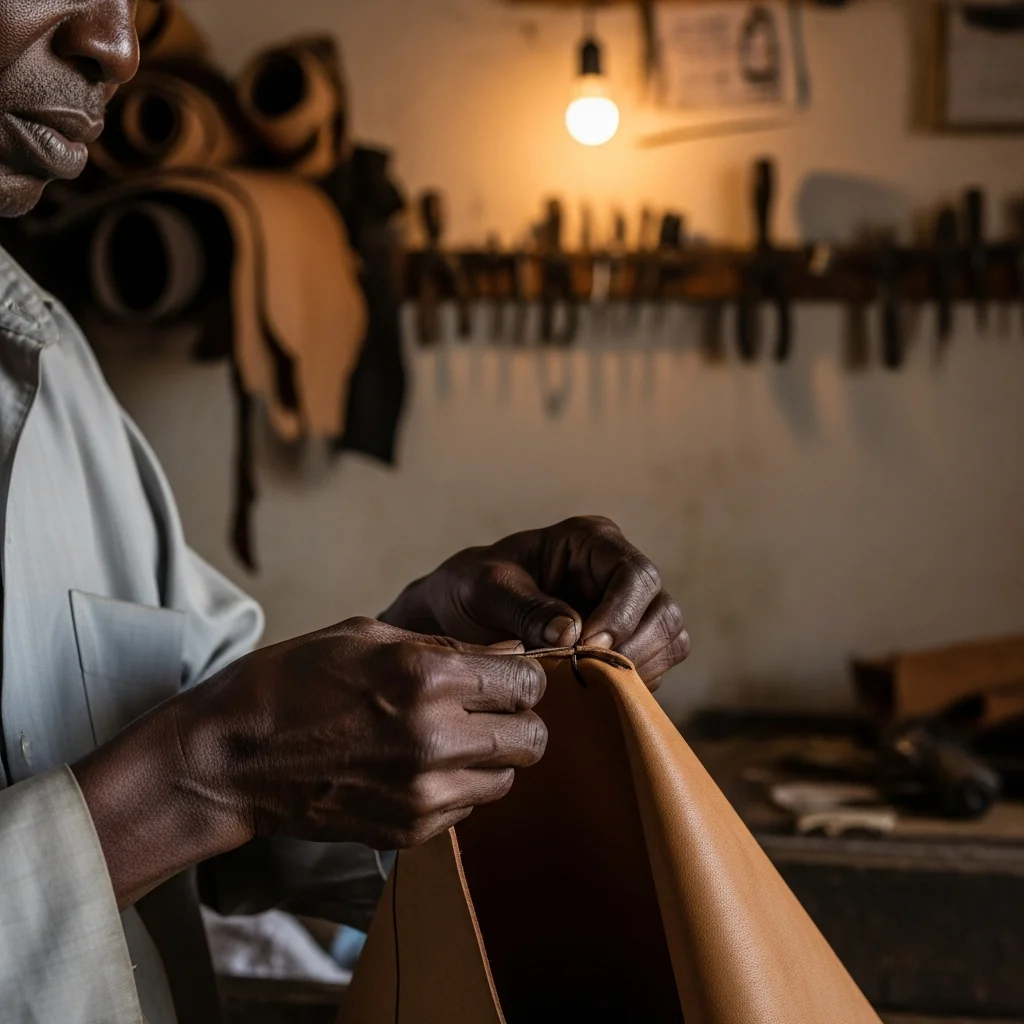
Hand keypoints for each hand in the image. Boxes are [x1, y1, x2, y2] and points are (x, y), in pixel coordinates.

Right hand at [75, 618, 546, 907]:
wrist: (229, 759)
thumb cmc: (290, 682)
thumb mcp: (368, 636)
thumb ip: (444, 646)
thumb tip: (505, 657)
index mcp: (426, 678)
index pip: (527, 685)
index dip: (524, 677)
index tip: (507, 676)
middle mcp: (434, 739)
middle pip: (533, 739)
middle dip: (518, 719)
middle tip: (488, 708)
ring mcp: (423, 793)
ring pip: (507, 779)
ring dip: (491, 757)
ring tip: (450, 737)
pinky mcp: (409, 832)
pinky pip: (467, 809)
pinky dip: (457, 787)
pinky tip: (419, 765)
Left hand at [382, 516, 689, 689]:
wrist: (456, 619)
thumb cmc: (470, 590)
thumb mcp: (485, 590)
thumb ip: (525, 607)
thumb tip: (571, 634)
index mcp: (592, 542)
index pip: (635, 574)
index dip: (622, 614)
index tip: (587, 646)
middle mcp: (619, 574)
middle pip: (663, 611)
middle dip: (633, 648)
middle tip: (587, 674)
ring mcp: (627, 612)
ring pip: (669, 641)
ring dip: (636, 670)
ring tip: (587, 685)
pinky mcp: (625, 648)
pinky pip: (652, 670)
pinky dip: (628, 686)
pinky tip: (590, 693)